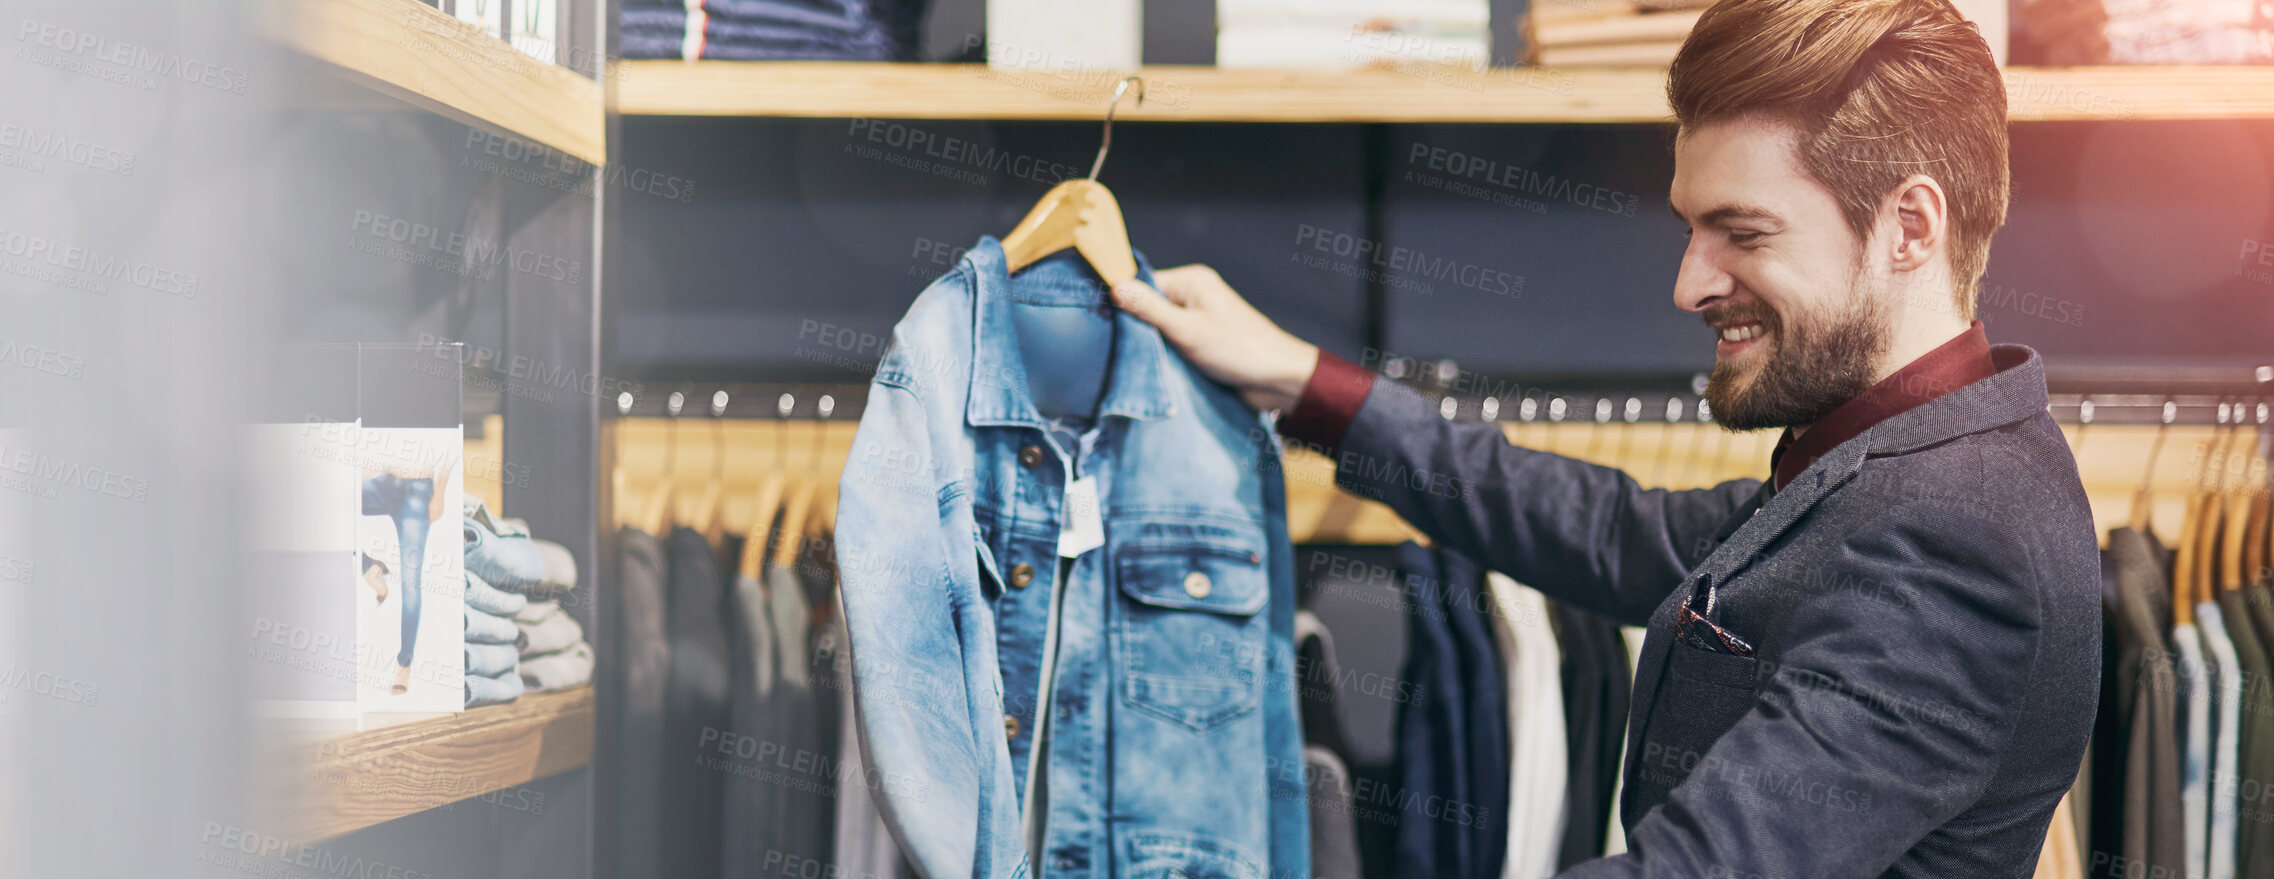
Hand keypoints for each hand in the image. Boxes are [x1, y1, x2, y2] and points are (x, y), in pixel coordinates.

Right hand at [1110, 265, 1318, 412]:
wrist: (1277, 379)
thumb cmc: (1237, 349)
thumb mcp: (1187, 329)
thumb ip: (1150, 309)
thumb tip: (1114, 286)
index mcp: (1192, 282)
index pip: (1144, 284)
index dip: (1122, 302)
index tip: (1100, 322)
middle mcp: (1194, 296)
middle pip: (1148, 306)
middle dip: (1134, 326)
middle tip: (1112, 347)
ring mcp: (1197, 320)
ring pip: (1158, 328)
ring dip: (1149, 344)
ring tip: (1129, 359)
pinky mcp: (1201, 342)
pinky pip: (1171, 344)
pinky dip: (1162, 355)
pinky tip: (1149, 366)